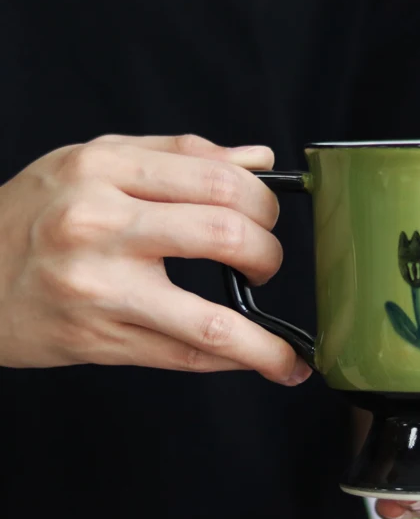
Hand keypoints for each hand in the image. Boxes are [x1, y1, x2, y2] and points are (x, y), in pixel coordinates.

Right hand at [0, 133, 310, 384]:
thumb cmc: (33, 214)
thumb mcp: (95, 160)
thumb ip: (181, 156)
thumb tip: (259, 161)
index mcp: (105, 168)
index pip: (220, 179)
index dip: (265, 203)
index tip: (269, 220)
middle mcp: (100, 223)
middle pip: (227, 235)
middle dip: (270, 256)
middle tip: (266, 266)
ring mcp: (98, 288)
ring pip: (212, 321)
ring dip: (267, 344)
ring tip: (287, 350)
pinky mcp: (97, 338)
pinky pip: (184, 357)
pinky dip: (234, 363)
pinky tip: (260, 363)